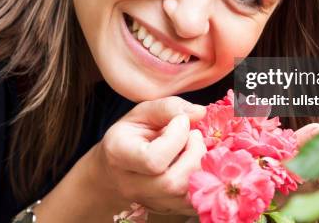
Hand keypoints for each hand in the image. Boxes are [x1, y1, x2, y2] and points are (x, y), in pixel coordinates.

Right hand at [94, 96, 207, 215]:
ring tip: (195, 148)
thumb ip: (168, 108)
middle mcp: (131, 186)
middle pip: (172, 183)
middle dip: (194, 154)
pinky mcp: (167, 210)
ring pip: (186, 196)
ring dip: (201, 167)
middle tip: (194, 135)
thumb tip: (199, 112)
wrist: (114, 170)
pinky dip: (204, 181)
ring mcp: (149, 203)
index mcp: (119, 155)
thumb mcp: (141, 113)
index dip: (177, 137)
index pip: (153, 159)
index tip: (181, 121)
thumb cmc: (129, 136)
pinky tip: (197, 162)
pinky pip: (194, 204)